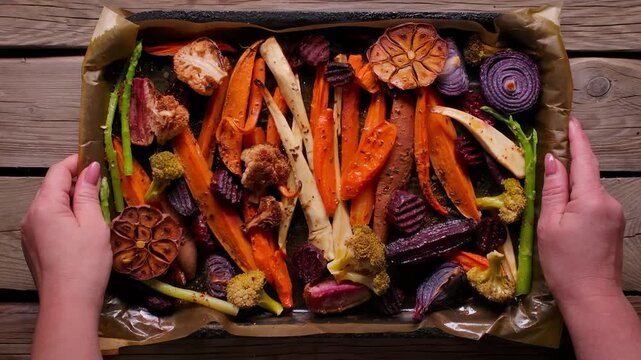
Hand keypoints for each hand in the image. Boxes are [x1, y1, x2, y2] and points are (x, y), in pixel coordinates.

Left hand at [21, 154, 111, 311]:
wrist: (69, 303)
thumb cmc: (85, 263)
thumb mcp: (94, 224)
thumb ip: (89, 193)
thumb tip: (90, 169)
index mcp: (45, 206)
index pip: (57, 171)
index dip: (77, 161)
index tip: (98, 160)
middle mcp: (31, 215)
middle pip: (52, 187)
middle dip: (76, 182)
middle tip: (103, 185)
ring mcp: (29, 232)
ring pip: (50, 205)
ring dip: (71, 200)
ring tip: (96, 207)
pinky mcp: (33, 246)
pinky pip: (48, 221)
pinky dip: (65, 216)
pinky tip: (82, 227)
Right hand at [537, 117, 624, 303]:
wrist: (592, 296)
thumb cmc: (564, 263)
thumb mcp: (550, 224)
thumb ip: (553, 189)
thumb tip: (553, 160)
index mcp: (591, 198)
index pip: (585, 159)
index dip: (577, 138)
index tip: (569, 120)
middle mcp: (608, 201)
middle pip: (587, 174)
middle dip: (570, 162)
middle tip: (548, 151)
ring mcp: (614, 214)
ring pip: (590, 190)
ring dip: (572, 185)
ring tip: (550, 189)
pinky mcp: (614, 225)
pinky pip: (594, 203)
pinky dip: (579, 199)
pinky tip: (564, 210)